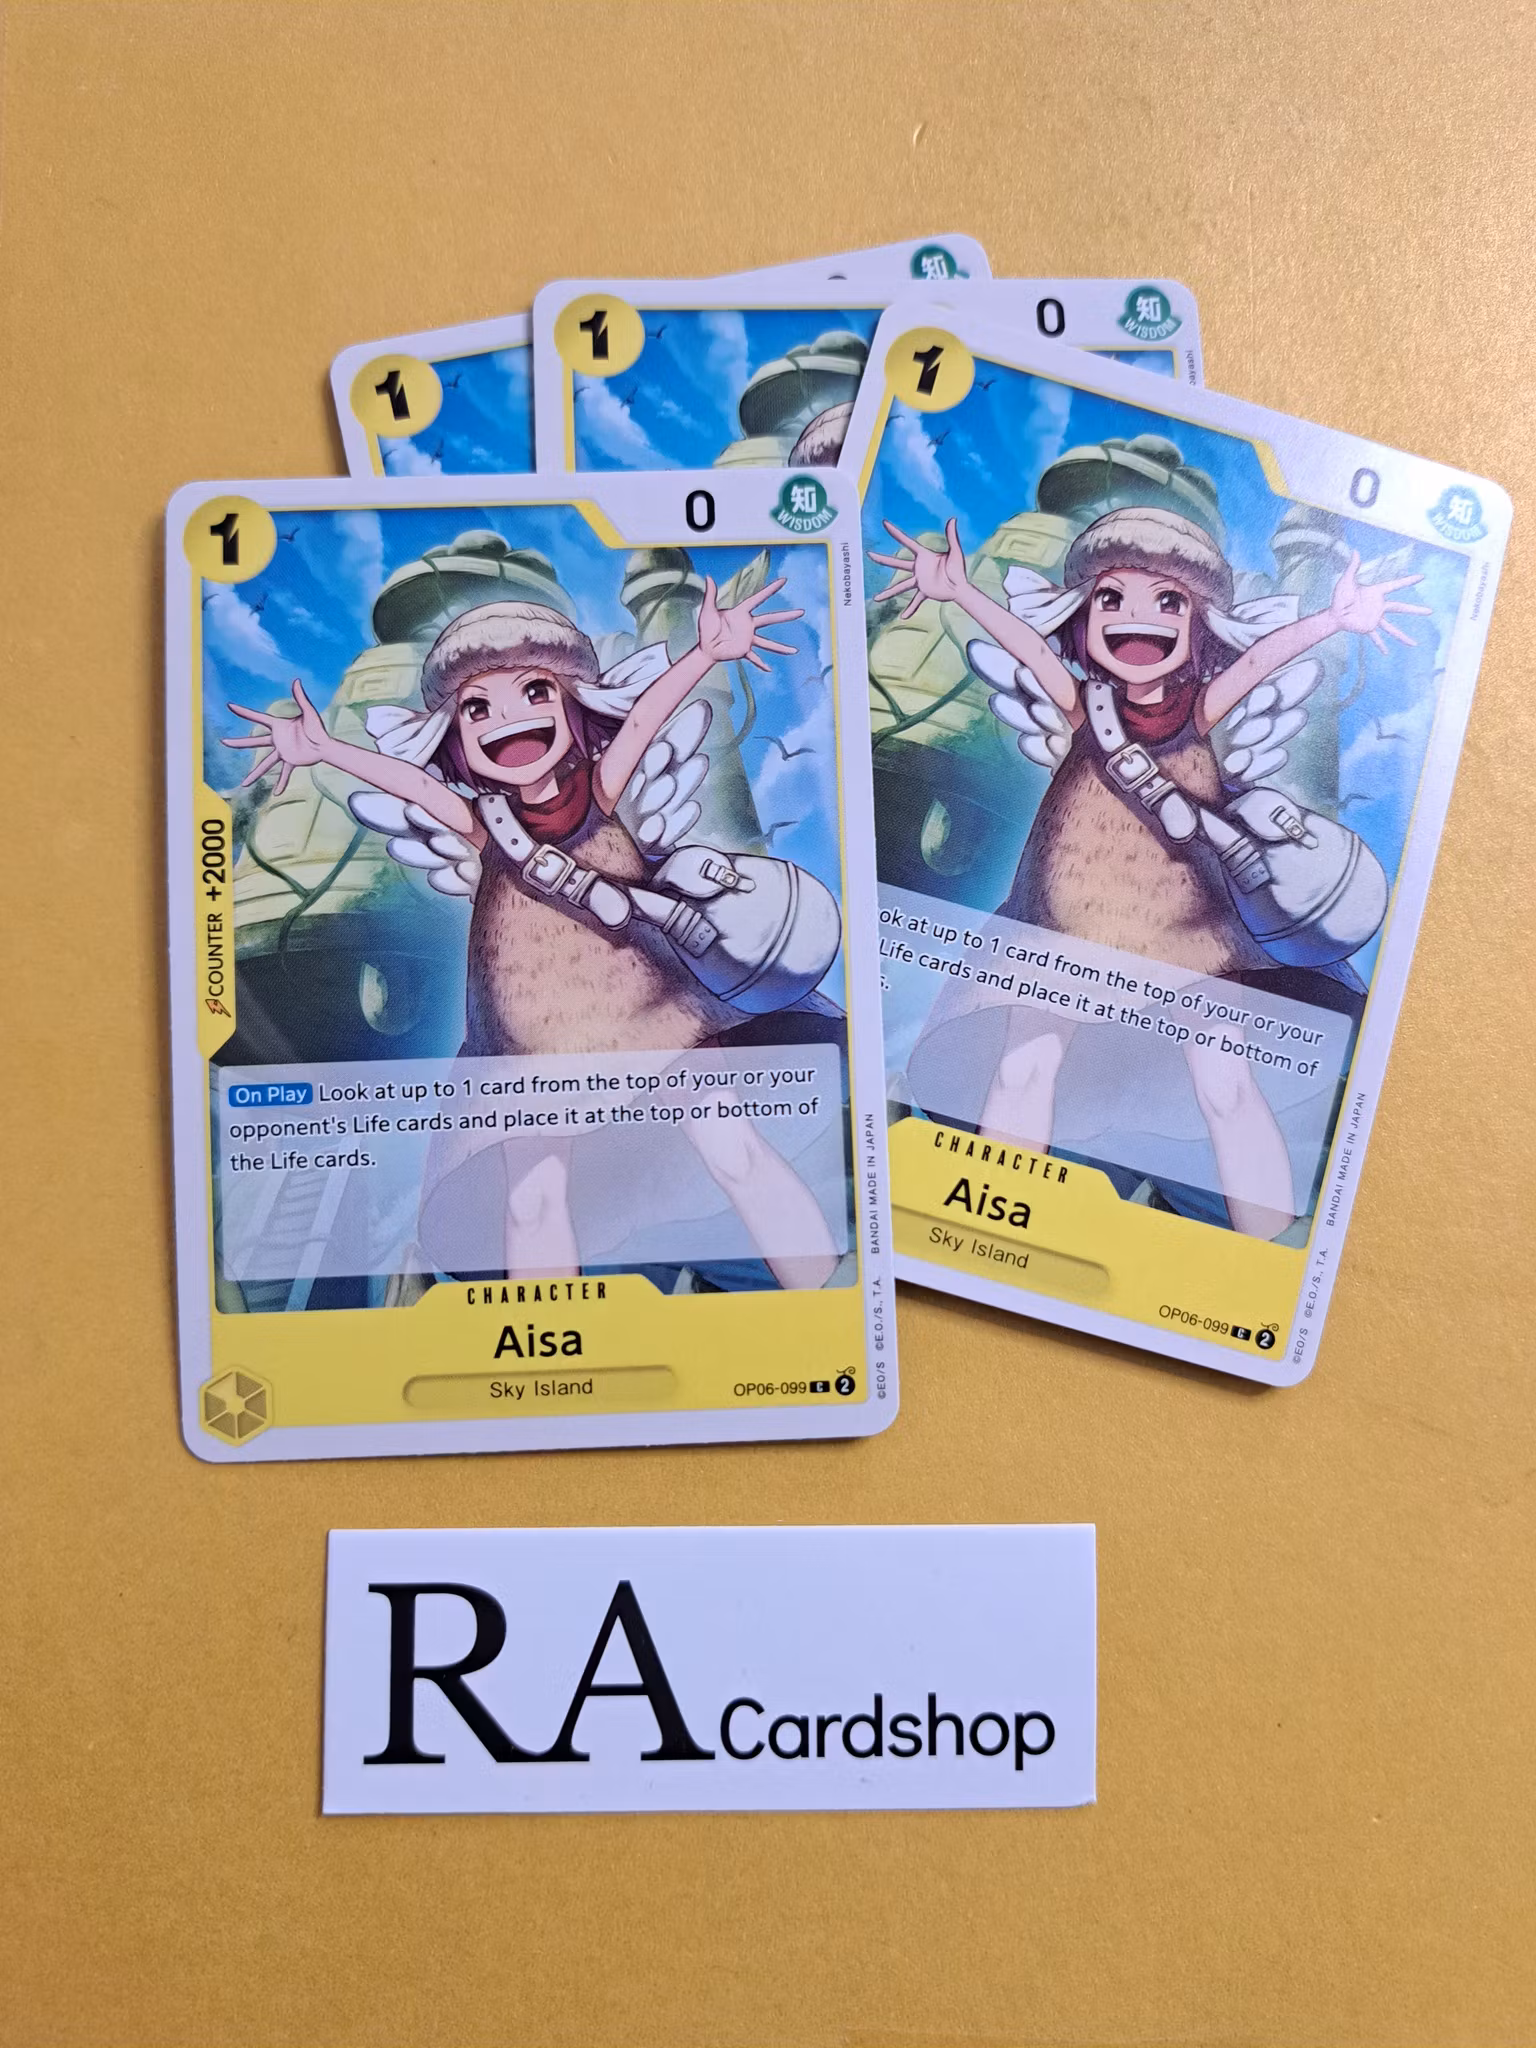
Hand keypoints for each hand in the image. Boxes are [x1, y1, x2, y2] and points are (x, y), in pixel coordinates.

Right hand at [222, 679, 329, 794]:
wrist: (326, 745)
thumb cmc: (318, 728)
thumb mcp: (309, 712)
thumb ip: (301, 698)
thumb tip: (297, 681)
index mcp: (279, 726)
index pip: (258, 718)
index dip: (244, 712)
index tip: (230, 706)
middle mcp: (277, 739)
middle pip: (254, 742)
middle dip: (239, 743)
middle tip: (224, 741)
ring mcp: (282, 751)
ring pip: (265, 763)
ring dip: (255, 773)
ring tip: (244, 783)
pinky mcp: (290, 761)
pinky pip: (284, 773)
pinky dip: (281, 783)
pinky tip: (276, 793)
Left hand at [696, 575, 803, 671]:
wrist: (705, 648)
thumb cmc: (706, 628)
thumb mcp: (707, 611)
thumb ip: (710, 595)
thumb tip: (709, 577)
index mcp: (741, 613)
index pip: (758, 599)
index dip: (770, 590)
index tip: (783, 581)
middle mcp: (748, 625)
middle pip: (770, 619)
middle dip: (785, 616)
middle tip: (801, 612)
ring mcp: (748, 639)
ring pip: (768, 643)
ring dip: (781, 648)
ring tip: (795, 651)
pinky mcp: (743, 651)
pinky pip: (755, 658)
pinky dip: (761, 664)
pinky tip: (769, 669)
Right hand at [869, 516, 971, 617]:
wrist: (961, 588)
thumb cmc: (959, 569)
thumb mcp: (955, 552)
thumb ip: (952, 536)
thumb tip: (952, 519)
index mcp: (924, 556)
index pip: (907, 542)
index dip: (896, 533)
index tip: (885, 524)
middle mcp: (919, 568)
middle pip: (897, 563)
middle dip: (883, 559)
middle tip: (869, 554)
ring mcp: (920, 580)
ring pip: (901, 586)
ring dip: (889, 592)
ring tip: (876, 599)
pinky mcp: (924, 592)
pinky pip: (915, 601)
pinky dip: (911, 609)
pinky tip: (903, 617)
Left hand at [1326, 551, 1431, 652]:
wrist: (1333, 614)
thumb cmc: (1339, 597)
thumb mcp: (1346, 580)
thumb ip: (1352, 567)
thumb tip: (1355, 550)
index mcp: (1376, 593)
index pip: (1395, 585)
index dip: (1407, 581)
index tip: (1421, 577)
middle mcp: (1379, 606)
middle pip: (1401, 608)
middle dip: (1415, 610)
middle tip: (1430, 611)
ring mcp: (1375, 618)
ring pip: (1392, 628)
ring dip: (1403, 636)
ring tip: (1414, 644)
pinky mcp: (1368, 628)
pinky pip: (1376, 638)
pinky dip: (1380, 645)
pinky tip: (1386, 653)